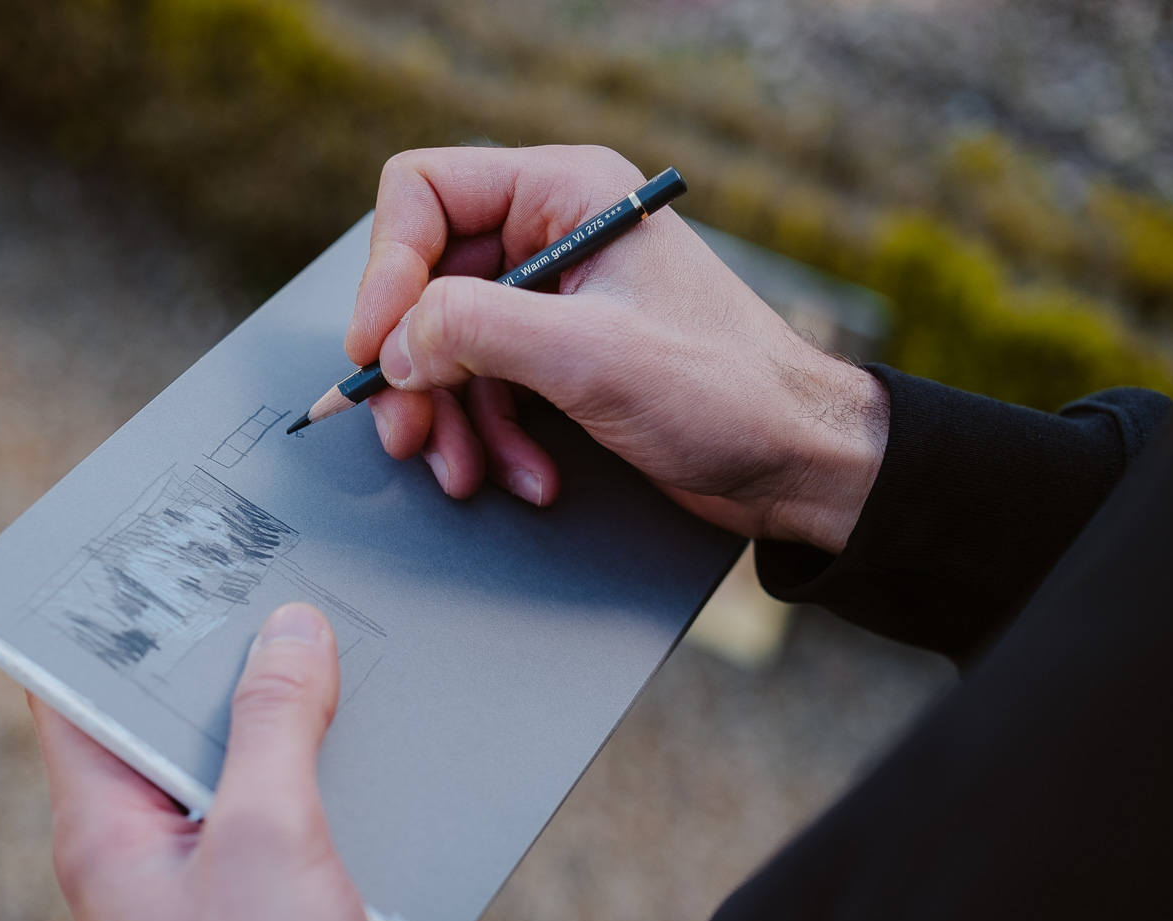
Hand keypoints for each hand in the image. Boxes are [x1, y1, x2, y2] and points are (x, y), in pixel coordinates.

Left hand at [30, 603, 384, 920]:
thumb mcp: (266, 839)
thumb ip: (274, 727)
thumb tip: (290, 630)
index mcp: (105, 826)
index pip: (76, 692)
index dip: (111, 623)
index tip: (155, 560)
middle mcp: (141, 850)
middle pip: (170, 723)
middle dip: (227, 663)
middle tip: (278, 595)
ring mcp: (199, 882)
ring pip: (236, 772)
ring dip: (287, 729)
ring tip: (340, 668)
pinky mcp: (255, 909)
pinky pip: (280, 820)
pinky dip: (319, 787)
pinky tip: (369, 764)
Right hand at [346, 144, 887, 553]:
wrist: (795, 462)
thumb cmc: (726, 391)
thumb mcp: (590, 354)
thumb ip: (478, 331)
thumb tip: (395, 342)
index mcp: (566, 192)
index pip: (427, 193)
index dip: (386, 270)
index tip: (378, 348)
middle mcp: (553, 232)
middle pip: (426, 283)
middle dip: (416, 369)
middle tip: (406, 433)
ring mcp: (554, 298)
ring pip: (448, 346)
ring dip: (451, 419)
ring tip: (467, 472)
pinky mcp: (560, 356)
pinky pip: (487, 387)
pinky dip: (492, 438)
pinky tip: (525, 475)